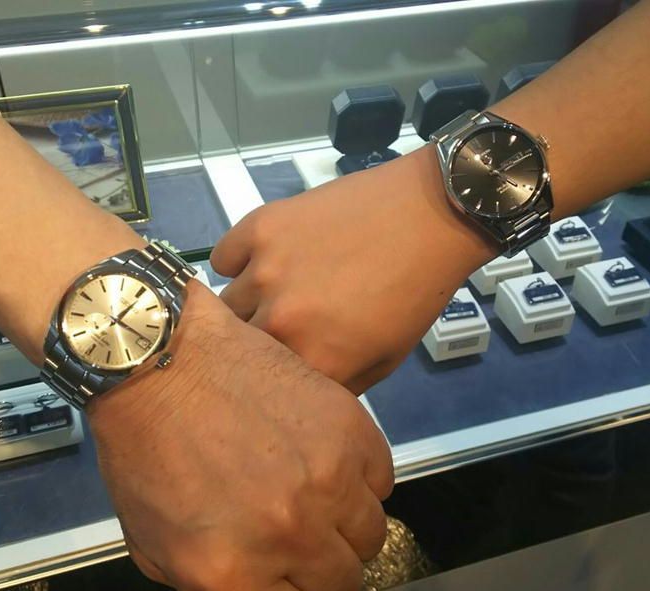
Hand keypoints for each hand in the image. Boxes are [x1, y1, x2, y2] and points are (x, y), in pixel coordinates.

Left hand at [89, 283, 393, 590]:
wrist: (159, 360)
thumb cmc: (147, 441)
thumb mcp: (153, 543)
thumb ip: (215, 584)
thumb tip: (262, 586)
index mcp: (233, 572)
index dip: (295, 586)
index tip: (293, 573)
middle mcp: (288, 533)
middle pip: (342, 578)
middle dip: (323, 563)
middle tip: (304, 536)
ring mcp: (327, 478)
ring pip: (371, 533)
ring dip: (347, 523)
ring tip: (318, 497)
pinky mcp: (348, 429)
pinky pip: (382, 478)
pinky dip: (361, 478)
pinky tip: (329, 463)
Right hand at [211, 147, 493, 392]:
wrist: (427, 217)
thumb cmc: (412, 292)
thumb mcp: (384, 360)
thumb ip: (333, 386)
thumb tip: (296, 392)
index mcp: (311, 359)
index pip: (263, 384)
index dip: (271, 374)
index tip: (281, 359)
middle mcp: (278, 321)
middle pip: (235, 346)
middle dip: (255, 340)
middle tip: (282, 321)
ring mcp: (263, 271)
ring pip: (225, 303)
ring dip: (246, 302)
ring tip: (279, 286)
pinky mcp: (258, 227)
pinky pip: (223, 259)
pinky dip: (238, 261)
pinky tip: (266, 257)